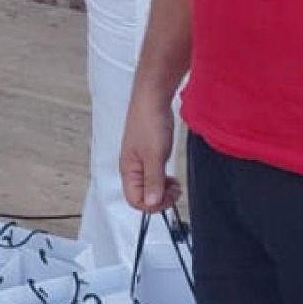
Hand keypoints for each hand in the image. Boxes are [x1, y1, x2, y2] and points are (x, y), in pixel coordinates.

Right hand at [119, 92, 180, 213]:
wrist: (152, 99)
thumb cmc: (149, 122)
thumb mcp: (154, 155)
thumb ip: (153, 180)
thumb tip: (151, 203)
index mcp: (128, 170)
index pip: (135, 201)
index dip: (153, 204)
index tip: (168, 196)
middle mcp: (132, 169)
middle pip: (142, 197)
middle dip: (160, 198)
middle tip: (174, 189)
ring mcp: (140, 162)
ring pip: (150, 188)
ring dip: (163, 190)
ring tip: (174, 183)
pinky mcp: (148, 156)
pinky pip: (154, 177)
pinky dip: (164, 180)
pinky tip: (171, 175)